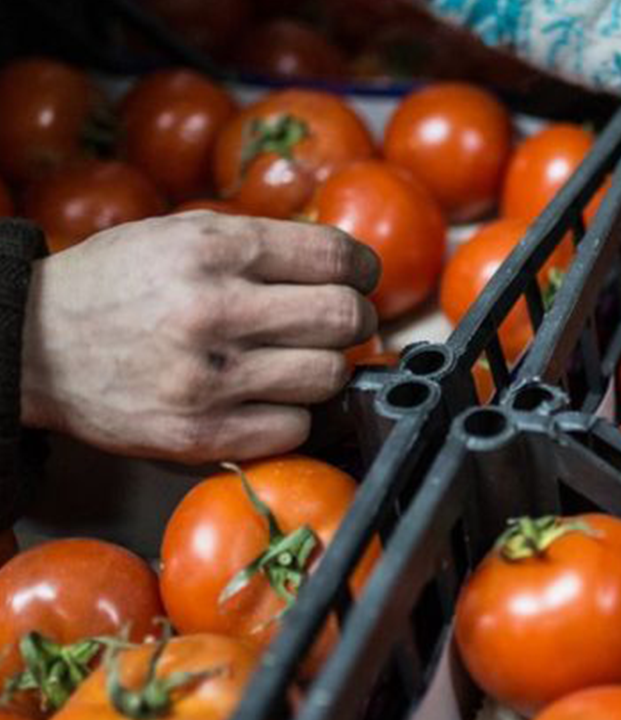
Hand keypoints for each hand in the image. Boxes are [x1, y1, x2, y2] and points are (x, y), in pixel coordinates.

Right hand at [21, 211, 380, 462]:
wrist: (31, 346)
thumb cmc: (115, 284)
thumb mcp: (180, 234)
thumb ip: (260, 245)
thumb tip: (345, 268)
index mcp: (215, 249)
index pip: (337, 259)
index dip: (362, 271)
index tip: (358, 280)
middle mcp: (215, 309)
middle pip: (345, 318)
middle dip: (353, 321)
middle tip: (336, 325)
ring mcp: (208, 377)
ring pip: (328, 376)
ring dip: (324, 370)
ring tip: (295, 362)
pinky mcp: (199, 434)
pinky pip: (294, 428)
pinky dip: (292, 417)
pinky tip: (266, 400)